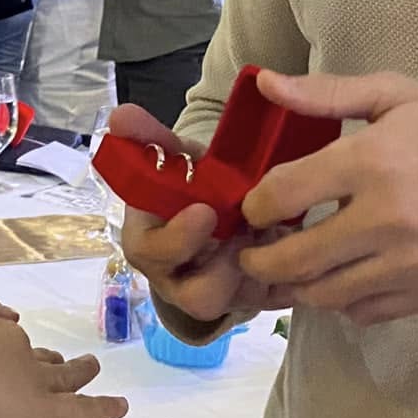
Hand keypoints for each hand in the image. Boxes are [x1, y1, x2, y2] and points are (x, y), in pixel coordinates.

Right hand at [0, 310, 126, 417]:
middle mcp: (3, 342)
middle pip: (25, 352)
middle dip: (37, 357)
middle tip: (50, 359)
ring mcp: (27, 375)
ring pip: (58, 374)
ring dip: (76, 370)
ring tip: (91, 366)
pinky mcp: (42, 409)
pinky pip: (79, 410)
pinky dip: (102, 409)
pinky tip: (123, 407)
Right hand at [112, 104, 285, 325]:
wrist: (217, 207)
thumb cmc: (188, 185)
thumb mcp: (171, 159)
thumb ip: (147, 137)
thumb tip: (120, 114)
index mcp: (150, 245)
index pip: (151, 254)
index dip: (179, 239)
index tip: (207, 211)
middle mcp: (179, 280)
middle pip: (198, 299)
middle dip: (227, 269)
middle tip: (249, 232)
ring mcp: (219, 296)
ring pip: (240, 303)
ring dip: (261, 269)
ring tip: (274, 233)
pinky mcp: (253, 300)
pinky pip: (275, 300)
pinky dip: (291, 276)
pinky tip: (298, 246)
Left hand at [237, 70, 417, 326]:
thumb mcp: (402, 97)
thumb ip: (328, 93)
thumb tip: (265, 84)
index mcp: (375, 161)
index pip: (284, 192)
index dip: (254, 204)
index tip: (253, 205)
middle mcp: (386, 219)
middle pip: (293, 257)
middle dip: (259, 258)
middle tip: (251, 249)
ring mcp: (409, 265)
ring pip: (322, 294)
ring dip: (294, 284)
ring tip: (288, 266)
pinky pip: (361, 312)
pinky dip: (338, 301)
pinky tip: (337, 278)